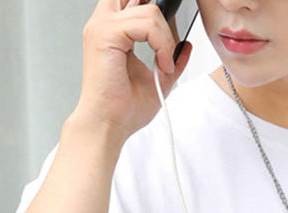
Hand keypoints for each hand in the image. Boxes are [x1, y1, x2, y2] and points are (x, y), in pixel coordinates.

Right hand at [73, 0, 191, 141]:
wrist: (108, 124)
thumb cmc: (123, 108)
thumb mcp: (157, 79)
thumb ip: (171, 59)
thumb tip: (185, 45)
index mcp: (112, 31)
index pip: (134, 1)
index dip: (155, 12)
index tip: (167, 39)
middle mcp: (104, 23)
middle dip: (160, 17)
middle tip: (166, 47)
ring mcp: (102, 26)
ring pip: (150, 11)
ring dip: (166, 41)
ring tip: (165, 65)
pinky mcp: (106, 35)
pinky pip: (147, 25)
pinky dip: (162, 45)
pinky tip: (162, 65)